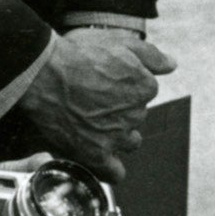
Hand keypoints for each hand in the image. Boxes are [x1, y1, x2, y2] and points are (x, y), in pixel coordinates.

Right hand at [18, 28, 176, 179]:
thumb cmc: (76, 55)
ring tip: (97, 122)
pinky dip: (111, 169)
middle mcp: (134, 114)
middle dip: (121, 108)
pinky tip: (103, 159)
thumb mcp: (119, 42)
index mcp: (144, 87)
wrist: (43, 73)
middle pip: (136, 116)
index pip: (145, 90)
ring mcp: (115, 136)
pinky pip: (114, 172)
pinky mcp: (95, 153)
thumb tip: (171, 65)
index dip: (126, 84)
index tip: (108, 80)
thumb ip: (151, 55)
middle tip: (96, 98)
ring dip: (120, 134)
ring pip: (130, 141)